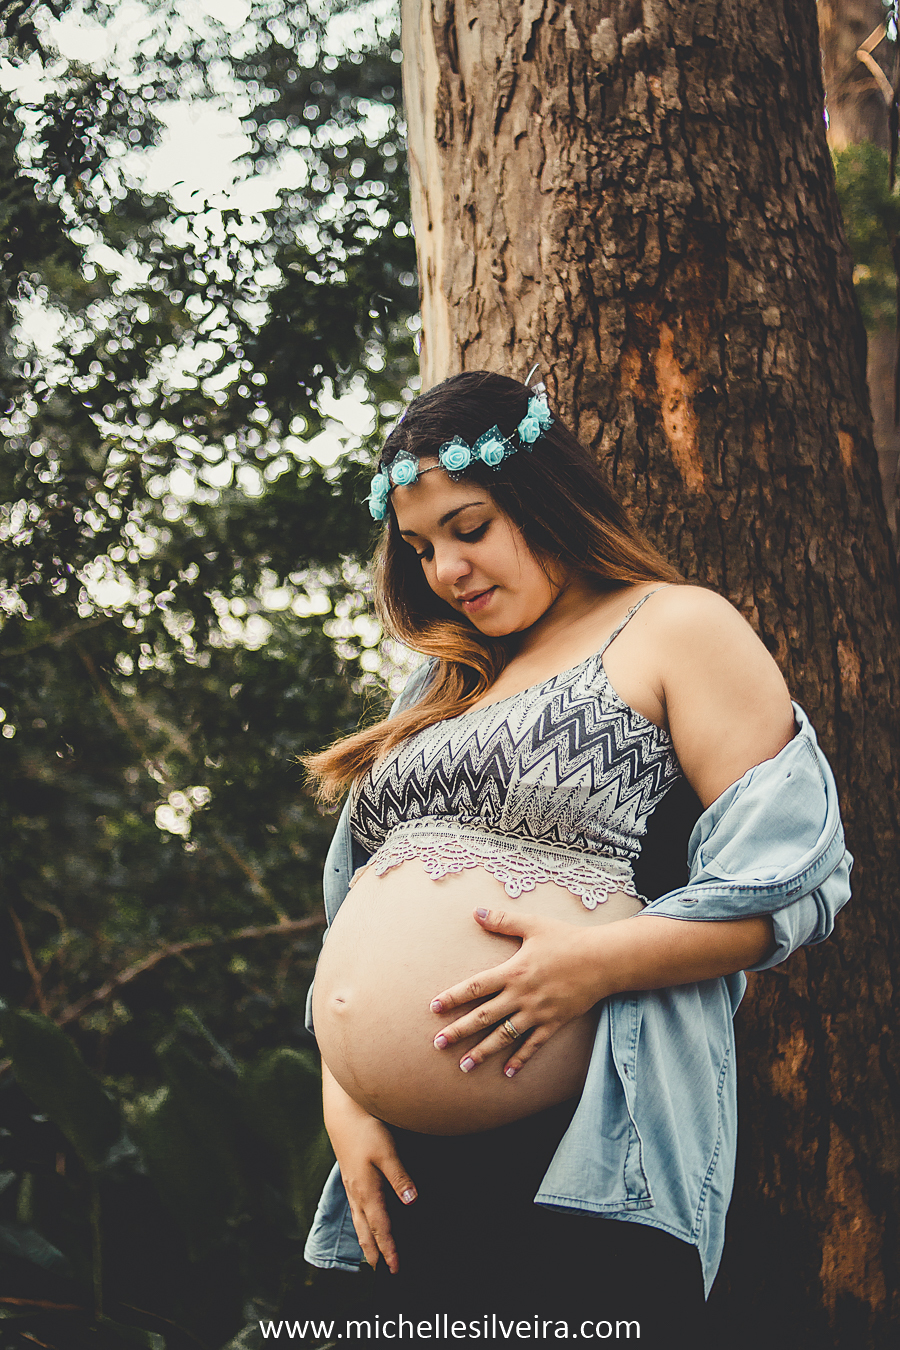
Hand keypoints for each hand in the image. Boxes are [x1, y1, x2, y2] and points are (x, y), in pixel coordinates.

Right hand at [322, 1065, 415, 1272]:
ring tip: (372, 1257)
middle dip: (375, 1253)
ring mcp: (351, 1186)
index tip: (396, 1269)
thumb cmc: (366, 1130)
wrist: (342, 1113)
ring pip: (358, 1222)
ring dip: (365, 1241)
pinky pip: (355, 1210)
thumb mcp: (387, 1151)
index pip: (381, 1228)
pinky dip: (361, 1224)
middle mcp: (357, 1194)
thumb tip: (412, 1203)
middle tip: (383, 1273)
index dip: (389, 1250)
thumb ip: (400, 1178)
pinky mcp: (350, 1177)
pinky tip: (363, 1221)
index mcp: (367, 1191)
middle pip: (366, 1231)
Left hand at [429, 907, 607, 1077]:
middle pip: (483, 1016)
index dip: (453, 997)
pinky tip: (507, 1073)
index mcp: (512, 971)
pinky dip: (520, 1059)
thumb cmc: (566, 939)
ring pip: (504, 1036)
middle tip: (438, 1044)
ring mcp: (537, 1012)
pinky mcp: (554, 1023)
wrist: (602, 960)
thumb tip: (476, 912)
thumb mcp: (533, 925)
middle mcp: (521, 995)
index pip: (475, 986)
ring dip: (483, 1052)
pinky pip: (533, 1045)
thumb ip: (503, 920)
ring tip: (464, 1066)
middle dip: (459, 1031)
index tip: (433, 1008)